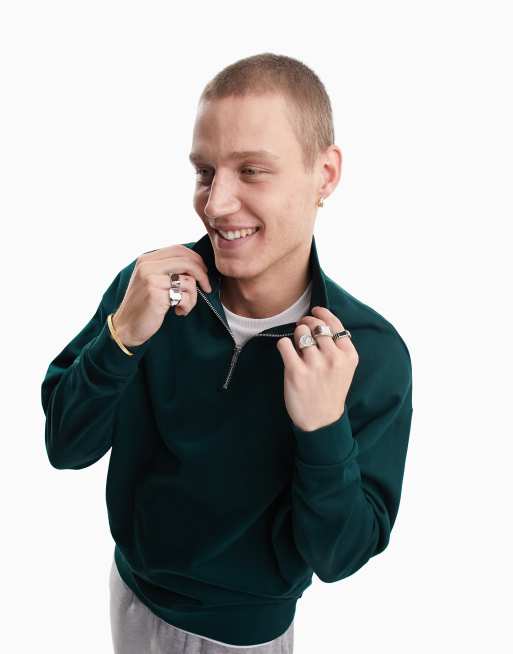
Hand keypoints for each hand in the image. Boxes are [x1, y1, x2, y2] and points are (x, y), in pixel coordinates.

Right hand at [112, 245, 211, 346]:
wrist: (127, 326)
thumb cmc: (144, 305)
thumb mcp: (152, 280)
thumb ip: (168, 269)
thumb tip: (196, 265)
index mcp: (146, 259)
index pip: (178, 249)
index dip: (196, 259)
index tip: (203, 272)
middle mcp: (147, 266)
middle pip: (186, 261)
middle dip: (202, 275)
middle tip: (206, 288)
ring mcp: (150, 278)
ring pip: (188, 280)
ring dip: (193, 297)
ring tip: (184, 306)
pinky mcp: (155, 293)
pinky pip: (184, 296)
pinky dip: (187, 305)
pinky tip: (178, 311)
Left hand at [276, 306, 358, 431]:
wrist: (321, 420)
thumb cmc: (331, 390)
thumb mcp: (345, 368)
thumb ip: (337, 346)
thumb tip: (319, 318)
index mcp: (349, 355)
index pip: (334, 323)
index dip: (322, 313)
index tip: (314, 311)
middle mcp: (334, 358)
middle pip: (315, 325)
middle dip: (306, 322)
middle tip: (302, 327)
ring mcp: (315, 364)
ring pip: (300, 332)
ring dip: (296, 335)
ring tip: (297, 346)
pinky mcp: (296, 371)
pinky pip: (284, 344)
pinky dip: (283, 345)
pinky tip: (287, 353)